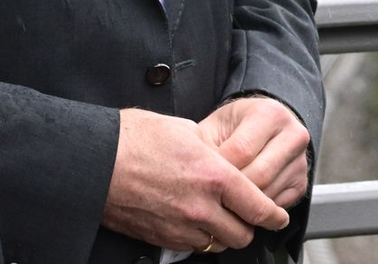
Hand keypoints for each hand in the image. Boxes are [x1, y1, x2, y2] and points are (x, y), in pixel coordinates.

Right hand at [101, 107, 289, 252]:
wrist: (98, 161)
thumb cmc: (137, 138)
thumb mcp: (186, 131)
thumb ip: (212, 151)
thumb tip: (222, 159)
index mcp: (213, 175)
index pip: (258, 205)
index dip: (273, 214)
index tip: (279, 215)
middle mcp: (201, 206)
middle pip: (243, 233)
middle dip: (250, 225)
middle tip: (250, 213)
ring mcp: (181, 227)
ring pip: (219, 244)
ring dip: (226, 233)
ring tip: (222, 216)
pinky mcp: (163, 238)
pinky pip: (195, 246)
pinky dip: (202, 237)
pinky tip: (196, 220)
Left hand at [198, 96, 310, 208]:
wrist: (263, 127)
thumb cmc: (236, 127)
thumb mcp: (218, 125)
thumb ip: (207, 145)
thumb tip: (195, 173)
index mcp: (270, 113)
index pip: (242, 151)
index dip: (219, 170)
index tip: (202, 180)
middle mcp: (293, 134)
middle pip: (258, 176)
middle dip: (231, 192)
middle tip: (210, 200)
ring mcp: (301, 161)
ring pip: (268, 195)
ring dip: (243, 206)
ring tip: (221, 206)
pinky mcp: (302, 183)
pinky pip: (276, 206)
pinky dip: (256, 213)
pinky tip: (240, 208)